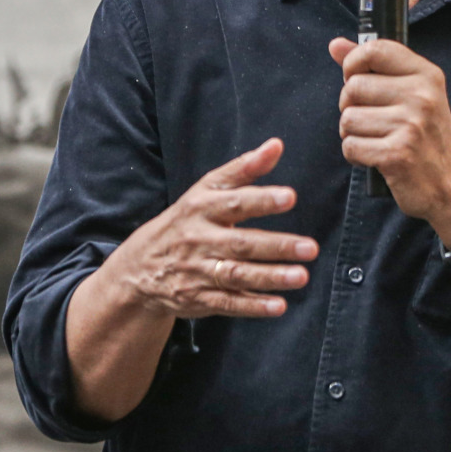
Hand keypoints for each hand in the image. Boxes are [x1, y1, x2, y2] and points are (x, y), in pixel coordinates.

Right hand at [110, 138, 317, 318]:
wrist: (141, 266)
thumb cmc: (185, 221)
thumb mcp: (206, 190)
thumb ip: (244, 168)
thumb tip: (276, 145)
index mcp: (201, 208)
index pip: (234, 202)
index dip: (262, 199)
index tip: (290, 197)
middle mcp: (200, 239)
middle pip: (241, 243)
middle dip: (277, 246)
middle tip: (309, 247)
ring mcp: (199, 271)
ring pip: (238, 275)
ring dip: (271, 277)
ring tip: (301, 275)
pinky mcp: (200, 298)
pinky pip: (229, 303)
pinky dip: (254, 306)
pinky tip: (279, 305)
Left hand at [329, 37, 450, 243]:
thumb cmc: (427, 135)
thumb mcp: (412, 92)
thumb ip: (373, 66)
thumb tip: (335, 44)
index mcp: (426, 75)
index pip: (375, 49)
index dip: (353, 62)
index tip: (355, 77)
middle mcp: (421, 96)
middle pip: (353, 86)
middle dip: (350, 105)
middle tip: (371, 119)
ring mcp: (410, 125)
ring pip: (348, 118)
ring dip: (353, 133)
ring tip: (375, 139)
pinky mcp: (396, 155)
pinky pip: (350, 146)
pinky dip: (356, 155)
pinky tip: (375, 156)